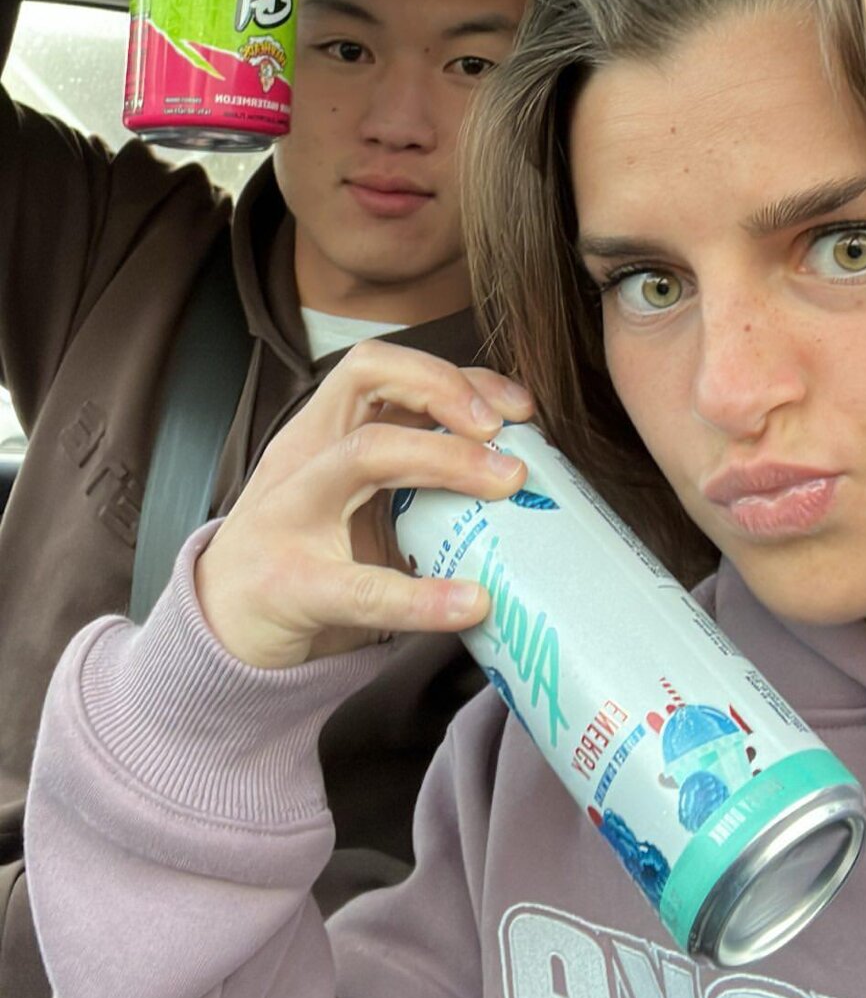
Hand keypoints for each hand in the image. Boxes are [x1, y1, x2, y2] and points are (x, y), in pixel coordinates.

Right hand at [194, 342, 533, 668]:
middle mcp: (303, 457)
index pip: (383, 367)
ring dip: (446, 459)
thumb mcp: (353, 506)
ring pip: (365, 454)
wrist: (217, 630)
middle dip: (446, 390)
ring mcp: (289, 514)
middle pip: (369, 378)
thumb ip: (414, 484)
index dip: (454, 374)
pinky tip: (469, 603)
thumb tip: (516, 480)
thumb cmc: (302, 559)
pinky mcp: (288, 584)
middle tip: (508, 432)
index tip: (517, 407)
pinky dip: (422, 595)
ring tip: (507, 485)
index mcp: (321, 432)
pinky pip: (360, 586)